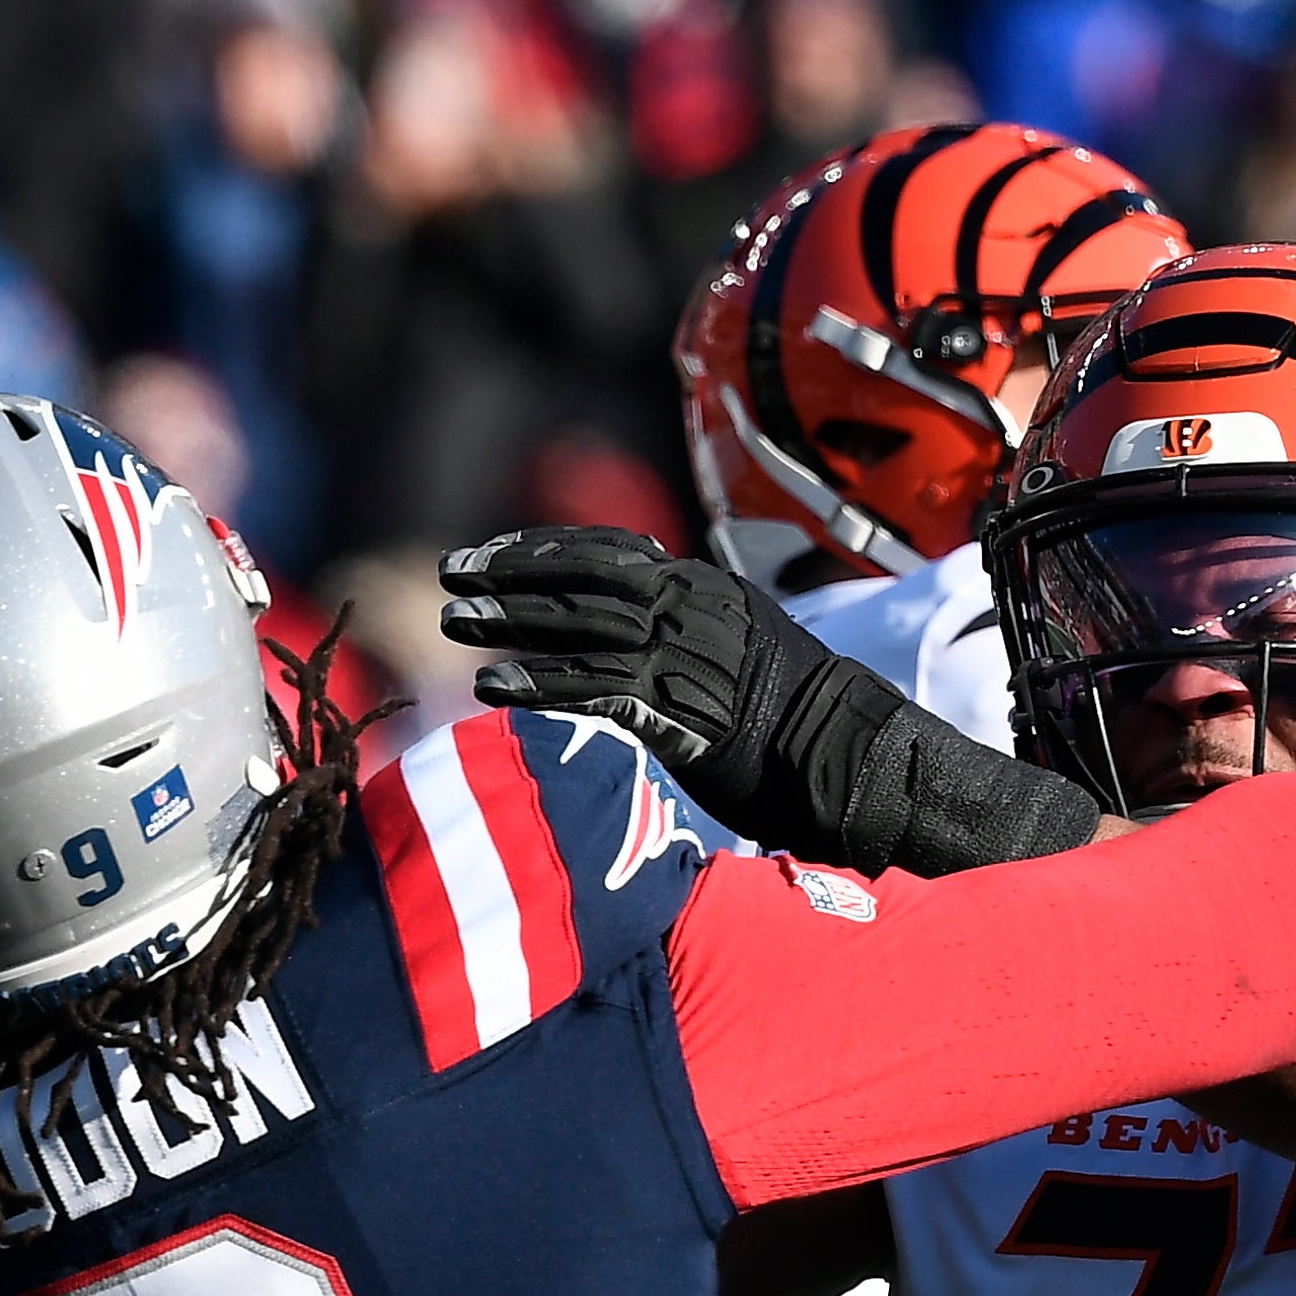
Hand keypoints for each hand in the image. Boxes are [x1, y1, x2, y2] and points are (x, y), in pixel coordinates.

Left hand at [441, 527, 823, 822]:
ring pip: (577, 625)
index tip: (495, 551)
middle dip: (512, 572)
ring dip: (510, 621)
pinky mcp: (674, 708)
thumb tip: (646, 628)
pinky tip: (494, 686)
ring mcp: (679, 654)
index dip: (545, 547)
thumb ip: (692, 627)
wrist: (843, 748)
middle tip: (453, 572)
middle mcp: (686, 607)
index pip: (609, 548)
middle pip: (582, 577)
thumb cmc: (795, 709)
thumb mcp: (741, 645)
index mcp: (701, 586)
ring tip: (455, 622)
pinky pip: (592, 688)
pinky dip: (539, 684)